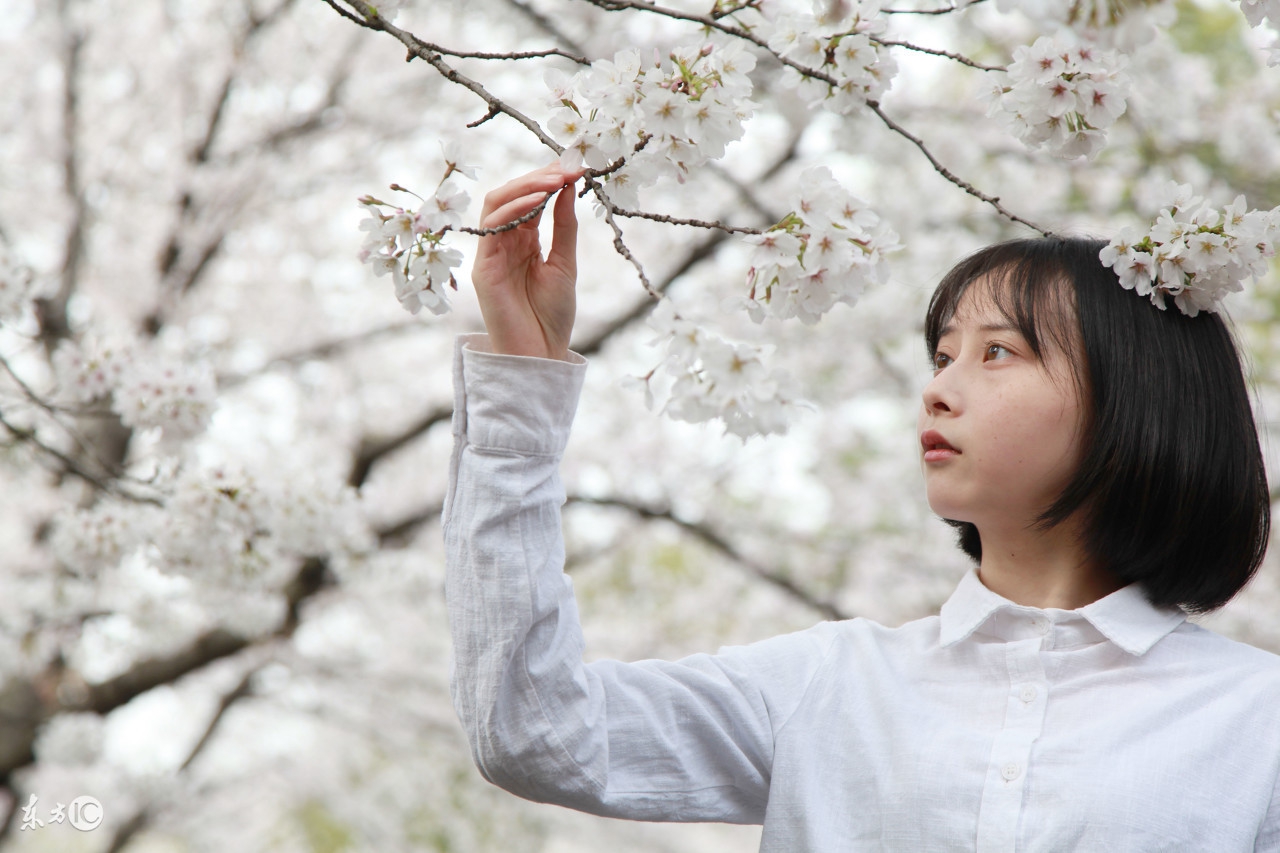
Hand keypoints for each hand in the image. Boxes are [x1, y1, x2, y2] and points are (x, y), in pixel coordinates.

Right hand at [471, 164, 580, 360]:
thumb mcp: (565, 263)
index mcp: (524, 242)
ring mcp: (490, 254)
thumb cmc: (552, 316)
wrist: (540, 355)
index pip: (530, 199)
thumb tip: (570, 186)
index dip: (548, 179)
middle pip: (510, 195)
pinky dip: (513, 209)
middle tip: (566, 167)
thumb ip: (564, 226)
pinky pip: (491, 228)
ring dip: (525, 187)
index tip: (575, 165)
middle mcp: (504, 243)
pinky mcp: (482, 268)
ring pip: (496, 204)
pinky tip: (538, 200)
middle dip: (537, 177)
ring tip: (555, 180)